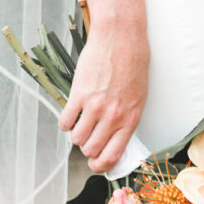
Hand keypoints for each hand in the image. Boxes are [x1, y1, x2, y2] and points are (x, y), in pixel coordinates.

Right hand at [59, 17, 148, 174]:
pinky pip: (65, 122)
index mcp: (130, 118)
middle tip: (88, 138)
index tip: (95, 164)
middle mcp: (113, 116)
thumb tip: (116, 139)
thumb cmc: (133, 63)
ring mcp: (95, 106)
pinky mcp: (79, 94)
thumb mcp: (138, 96)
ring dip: (77, 134)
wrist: (121, 38)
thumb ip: (127, 119)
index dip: (101, 165)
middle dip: (88, 148)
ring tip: (81, 121)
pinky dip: (66, 122)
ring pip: (77, 139)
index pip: (113, 156)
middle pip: (92, 150)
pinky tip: (72, 112)